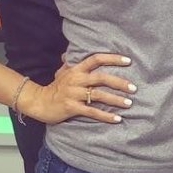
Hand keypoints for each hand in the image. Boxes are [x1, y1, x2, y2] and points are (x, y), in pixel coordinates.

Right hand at [21, 52, 137, 124]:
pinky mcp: (71, 107)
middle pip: (101, 78)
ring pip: (98, 95)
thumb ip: (70, 63)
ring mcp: (73, 94)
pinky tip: (117, 119)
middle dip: (119, 82)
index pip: (96, 59)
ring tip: (129, 104)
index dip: (112, 58)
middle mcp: (76, 80)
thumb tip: (71, 53)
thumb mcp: (62, 72)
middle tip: (134, 88)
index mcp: (76, 70)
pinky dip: (106, 116)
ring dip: (115, 100)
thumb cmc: (55, 87)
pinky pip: (92, 112)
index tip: (128, 61)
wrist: (39, 102)